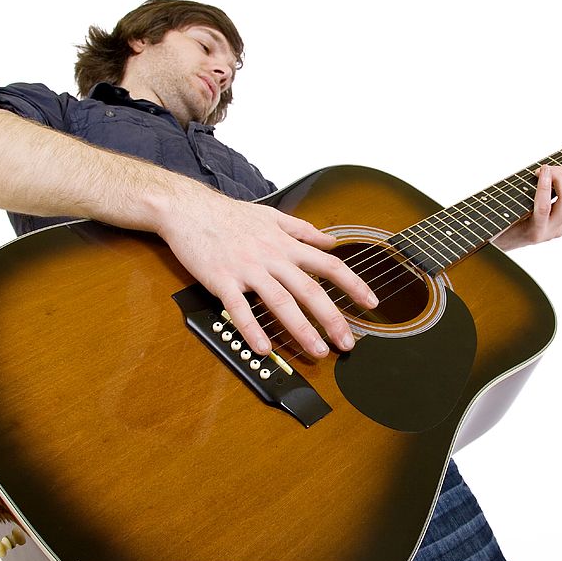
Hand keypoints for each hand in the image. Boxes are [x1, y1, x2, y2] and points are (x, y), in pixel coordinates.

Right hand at [158, 193, 377, 357]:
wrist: (189, 209)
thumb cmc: (229, 215)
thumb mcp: (273, 216)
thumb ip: (304, 230)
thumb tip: (331, 241)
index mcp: (286, 245)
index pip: (329, 265)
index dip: (354, 285)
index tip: (371, 303)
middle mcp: (272, 257)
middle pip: (310, 290)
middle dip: (332, 318)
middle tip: (347, 343)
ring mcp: (247, 270)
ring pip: (281, 302)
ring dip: (302, 329)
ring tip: (317, 351)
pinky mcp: (222, 280)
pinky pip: (239, 309)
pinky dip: (253, 329)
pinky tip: (264, 348)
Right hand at [492, 164, 561, 250]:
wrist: (507, 243)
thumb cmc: (501, 229)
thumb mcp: (504, 217)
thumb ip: (517, 202)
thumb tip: (528, 181)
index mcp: (535, 232)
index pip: (544, 208)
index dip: (544, 186)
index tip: (542, 170)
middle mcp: (552, 230)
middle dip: (560, 178)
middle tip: (544, 168)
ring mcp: (560, 225)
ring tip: (548, 170)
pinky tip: (553, 176)